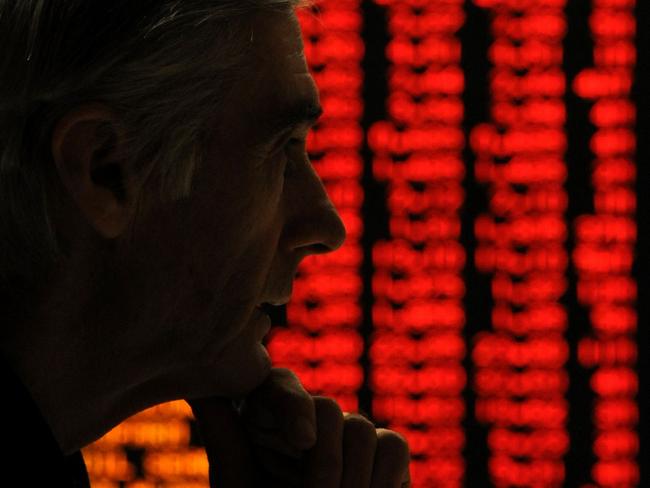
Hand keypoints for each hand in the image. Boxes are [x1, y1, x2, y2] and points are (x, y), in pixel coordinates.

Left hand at [187, 367, 410, 486]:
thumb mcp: (237, 481)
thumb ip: (226, 436)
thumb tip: (200, 388)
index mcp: (269, 413)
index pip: (281, 388)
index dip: (293, 407)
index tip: (300, 441)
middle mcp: (309, 416)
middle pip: (326, 408)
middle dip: (324, 463)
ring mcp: (348, 432)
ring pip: (362, 429)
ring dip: (352, 479)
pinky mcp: (384, 452)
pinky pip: (393, 447)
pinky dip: (384, 479)